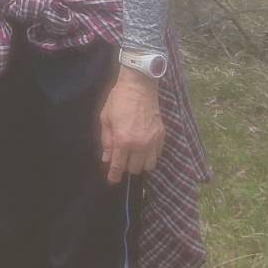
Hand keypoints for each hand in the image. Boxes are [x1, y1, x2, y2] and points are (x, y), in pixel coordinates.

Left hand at [98, 67, 164, 184]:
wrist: (139, 86)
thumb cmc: (118, 100)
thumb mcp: (106, 119)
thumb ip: (106, 141)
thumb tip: (106, 159)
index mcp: (123, 140)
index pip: (119, 165)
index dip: (114, 175)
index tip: (112, 180)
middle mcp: (139, 144)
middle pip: (135, 169)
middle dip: (127, 168)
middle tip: (122, 160)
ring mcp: (152, 141)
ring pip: (149, 165)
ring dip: (140, 164)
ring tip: (134, 156)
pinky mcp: (161, 136)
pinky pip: (158, 154)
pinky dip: (151, 155)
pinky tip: (144, 148)